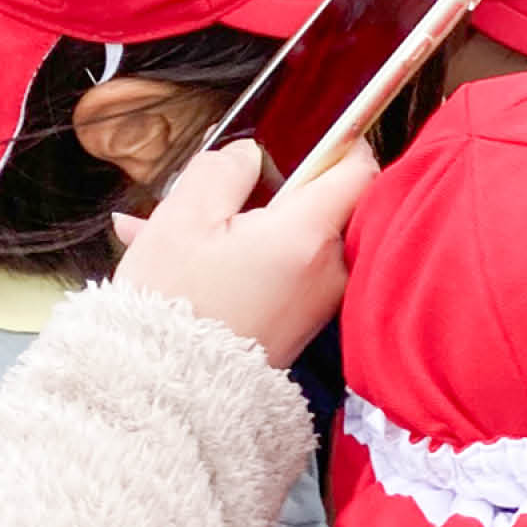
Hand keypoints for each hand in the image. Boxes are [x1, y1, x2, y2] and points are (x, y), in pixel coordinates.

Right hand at [111, 138, 373, 367]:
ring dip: (245, 225)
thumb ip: (223, 170)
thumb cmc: (174, 304)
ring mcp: (320, 299)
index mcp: (306, 236)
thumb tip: (250, 153)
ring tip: (172, 229)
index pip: (358, 172)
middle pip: (323, 205)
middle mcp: (328, 269)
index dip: (343, 145)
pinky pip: (282, 271)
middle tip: (215, 193)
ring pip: (294, 238)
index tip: (321, 136)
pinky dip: (244, 257)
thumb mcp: (183, 217)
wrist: (168, 390)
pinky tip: (187, 257)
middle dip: (271, 191)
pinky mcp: (302, 321)